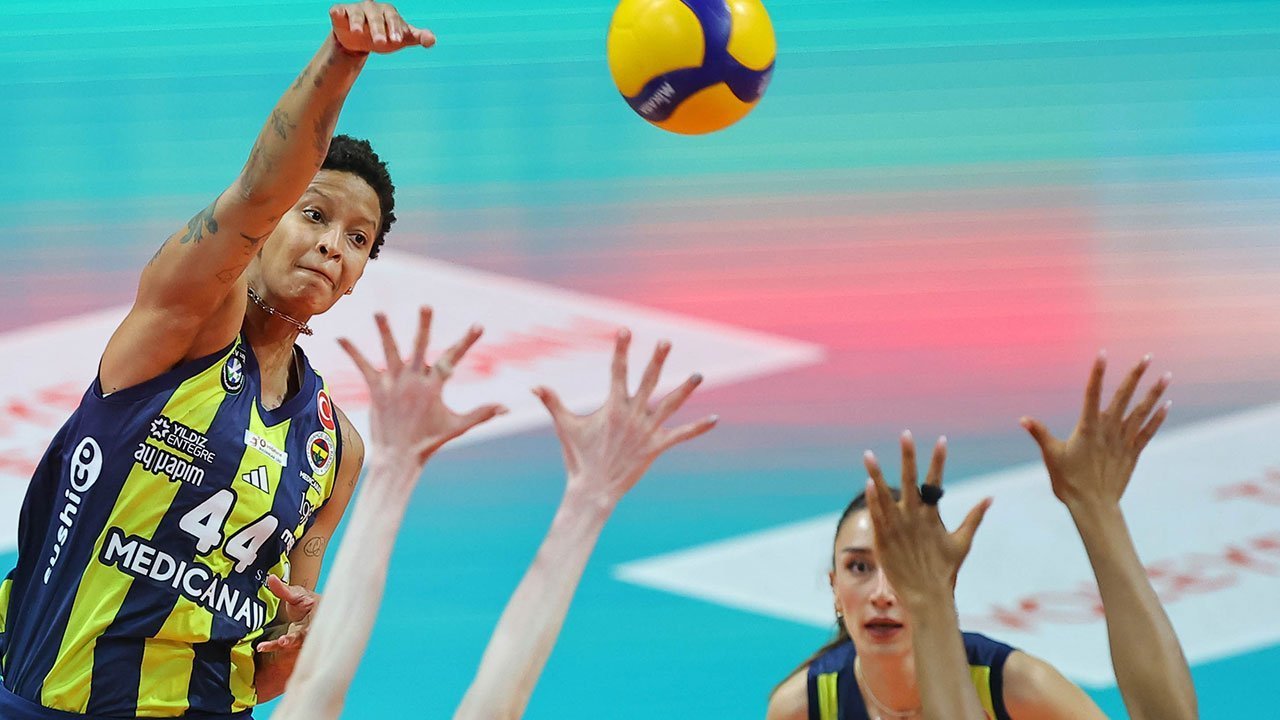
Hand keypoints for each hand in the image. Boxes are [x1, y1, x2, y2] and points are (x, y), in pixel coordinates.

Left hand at [256, 575, 318, 654]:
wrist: (309, 612)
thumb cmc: (308, 602)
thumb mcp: (297, 593)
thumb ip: (283, 589)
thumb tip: (271, 578)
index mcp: (317, 616)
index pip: (316, 624)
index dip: (310, 629)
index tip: (304, 630)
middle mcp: (311, 629)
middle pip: (306, 637)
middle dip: (295, 640)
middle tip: (284, 641)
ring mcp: (302, 638)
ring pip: (293, 644)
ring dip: (281, 645)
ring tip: (265, 646)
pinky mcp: (292, 643)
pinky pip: (283, 646)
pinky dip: (272, 647)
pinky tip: (262, 646)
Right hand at [330, 2, 435, 53]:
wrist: (361, 41)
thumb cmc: (386, 36)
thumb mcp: (403, 38)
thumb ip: (418, 37)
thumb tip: (432, 40)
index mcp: (388, 12)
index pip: (393, 19)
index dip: (396, 28)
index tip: (398, 40)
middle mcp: (372, 8)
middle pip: (376, 17)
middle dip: (379, 29)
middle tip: (381, 43)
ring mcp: (355, 10)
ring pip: (357, 14)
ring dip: (357, 22)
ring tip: (357, 32)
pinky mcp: (340, 13)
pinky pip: (338, 11)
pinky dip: (337, 12)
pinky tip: (336, 13)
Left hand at [339, 308, 507, 470]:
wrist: (400, 457)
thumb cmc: (430, 441)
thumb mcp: (458, 425)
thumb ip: (482, 413)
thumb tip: (508, 407)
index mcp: (434, 387)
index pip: (453, 359)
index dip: (467, 342)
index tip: (479, 325)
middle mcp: (414, 381)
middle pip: (420, 348)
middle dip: (424, 326)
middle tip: (426, 305)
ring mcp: (394, 385)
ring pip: (390, 352)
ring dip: (384, 331)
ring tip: (379, 312)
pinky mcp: (376, 391)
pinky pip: (363, 367)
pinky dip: (352, 352)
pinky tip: (340, 337)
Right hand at [534, 329, 717, 506]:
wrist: (593, 490)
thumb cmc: (578, 457)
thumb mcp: (565, 427)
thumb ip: (552, 402)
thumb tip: (533, 385)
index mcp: (612, 407)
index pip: (617, 371)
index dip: (621, 350)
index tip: (625, 330)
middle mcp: (632, 415)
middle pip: (649, 381)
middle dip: (657, 360)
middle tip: (666, 341)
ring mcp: (646, 431)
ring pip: (670, 405)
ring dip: (685, 390)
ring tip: (700, 375)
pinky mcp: (656, 447)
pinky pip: (681, 435)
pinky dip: (698, 427)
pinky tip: (715, 419)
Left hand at [864, 433, 990, 603]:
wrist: (927, 595)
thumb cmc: (945, 570)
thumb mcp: (962, 543)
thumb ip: (974, 518)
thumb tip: (990, 498)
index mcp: (932, 516)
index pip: (936, 481)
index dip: (939, 460)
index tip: (942, 439)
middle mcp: (914, 518)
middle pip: (909, 480)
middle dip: (908, 456)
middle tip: (905, 434)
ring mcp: (897, 528)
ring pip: (884, 494)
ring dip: (876, 473)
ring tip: (868, 454)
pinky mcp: (882, 539)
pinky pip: (876, 514)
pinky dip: (872, 499)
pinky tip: (868, 483)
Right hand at [1020, 352, 1170, 511]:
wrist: (1093, 506)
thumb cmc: (1068, 481)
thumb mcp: (1051, 456)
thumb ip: (1039, 434)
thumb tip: (1023, 419)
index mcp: (1087, 428)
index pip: (1092, 394)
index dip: (1097, 373)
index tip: (1102, 354)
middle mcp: (1108, 431)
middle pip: (1124, 397)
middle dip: (1135, 376)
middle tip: (1147, 357)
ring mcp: (1123, 441)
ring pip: (1141, 412)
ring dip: (1154, 393)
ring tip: (1166, 376)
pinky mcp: (1132, 453)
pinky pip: (1148, 432)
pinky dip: (1157, 418)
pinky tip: (1167, 405)